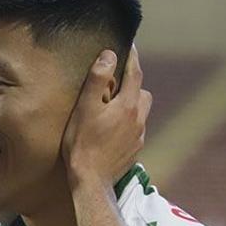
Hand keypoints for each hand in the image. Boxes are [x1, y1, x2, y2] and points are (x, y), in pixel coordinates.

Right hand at [60, 45, 152, 189]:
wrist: (91, 180)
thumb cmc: (82, 143)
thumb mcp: (85, 107)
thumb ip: (97, 79)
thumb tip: (109, 55)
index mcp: (128, 105)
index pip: (135, 73)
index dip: (132, 57)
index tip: (129, 45)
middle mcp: (138, 119)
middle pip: (142, 92)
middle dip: (133, 83)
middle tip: (116, 81)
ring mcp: (138, 136)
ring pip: (141, 112)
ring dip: (132, 104)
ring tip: (113, 106)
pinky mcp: (134, 150)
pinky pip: (135, 129)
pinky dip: (128, 123)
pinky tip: (112, 129)